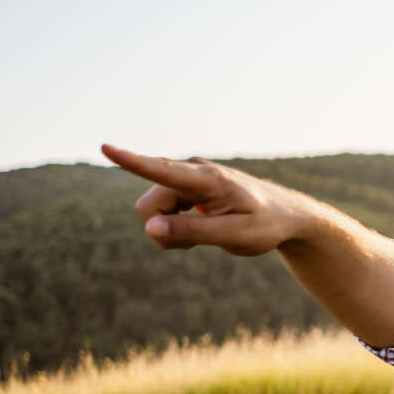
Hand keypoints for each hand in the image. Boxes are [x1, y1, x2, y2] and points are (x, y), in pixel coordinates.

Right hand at [102, 143, 332, 254]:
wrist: (287, 216)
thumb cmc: (266, 225)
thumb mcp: (234, 236)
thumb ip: (192, 233)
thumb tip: (149, 228)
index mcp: (208, 180)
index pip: (162, 170)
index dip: (131, 161)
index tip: (105, 148)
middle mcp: (193, 172)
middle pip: (149, 205)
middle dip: (161, 230)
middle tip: (192, 245)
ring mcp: (188, 178)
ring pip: (152, 210)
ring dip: (169, 231)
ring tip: (205, 234)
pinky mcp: (187, 187)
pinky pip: (162, 211)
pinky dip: (175, 227)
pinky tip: (200, 229)